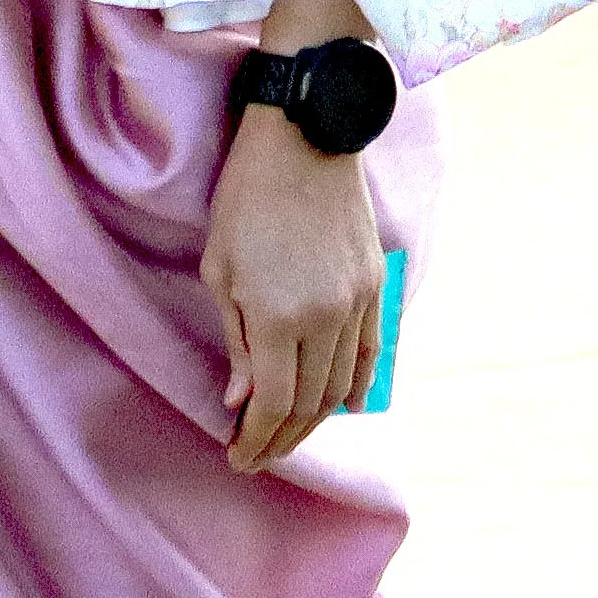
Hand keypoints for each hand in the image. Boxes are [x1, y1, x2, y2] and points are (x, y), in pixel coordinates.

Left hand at [200, 104, 388, 472]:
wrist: (307, 140)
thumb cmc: (247, 200)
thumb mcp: (220, 271)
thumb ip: (236, 341)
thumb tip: (242, 400)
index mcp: (278, 316)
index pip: (273, 404)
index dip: (256, 440)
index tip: (237, 457)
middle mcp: (326, 317)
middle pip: (311, 403)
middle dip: (284, 439)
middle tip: (259, 455)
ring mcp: (358, 301)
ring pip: (343, 383)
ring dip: (316, 419)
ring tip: (291, 434)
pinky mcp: (377, 284)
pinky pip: (372, 350)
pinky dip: (358, 384)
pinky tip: (345, 405)